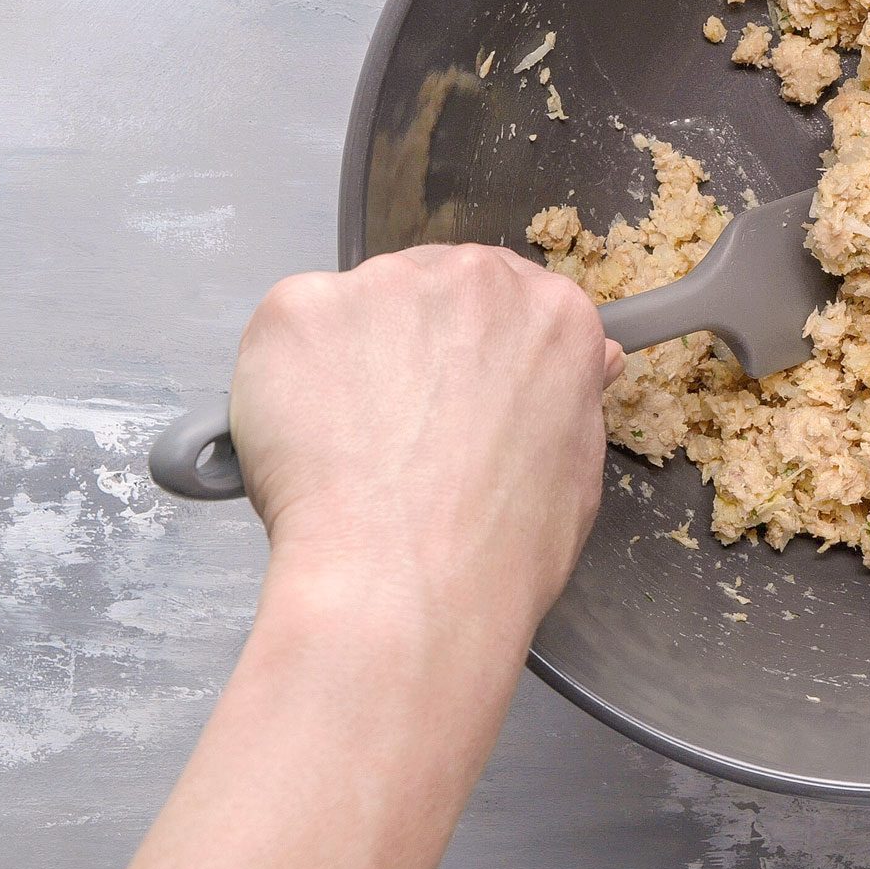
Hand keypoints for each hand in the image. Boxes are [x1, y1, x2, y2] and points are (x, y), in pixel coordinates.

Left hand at [231, 243, 622, 640]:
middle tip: (399, 428)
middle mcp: (474, 280)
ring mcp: (382, 286)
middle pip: (432, 286)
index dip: (474, 351)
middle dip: (413, 345)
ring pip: (357, 309)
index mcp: (552, 315)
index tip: (454, 393)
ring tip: (349, 448)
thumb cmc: (500, 550)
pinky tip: (303, 444)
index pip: (509, 299)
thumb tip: (585, 362)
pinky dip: (284, 382)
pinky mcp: (300, 310)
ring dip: (349, 362)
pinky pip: (288, 336)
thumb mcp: (576, 470)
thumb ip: (569, 395)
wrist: (405, 588)